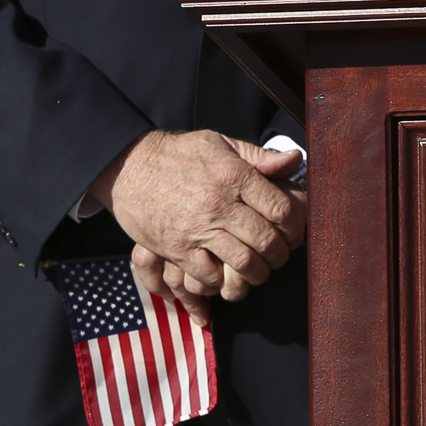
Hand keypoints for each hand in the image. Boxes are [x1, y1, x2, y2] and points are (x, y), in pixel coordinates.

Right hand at [92, 131, 305, 305]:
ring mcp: (197, 229)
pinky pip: (207, 276)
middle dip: (280, 254)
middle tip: (280, 256)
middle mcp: (219, 205)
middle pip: (265, 240)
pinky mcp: (175, 249)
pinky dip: (221, 281)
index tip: (294, 232)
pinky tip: (226, 274)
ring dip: (256, 273)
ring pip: (241, 263)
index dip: (295, 226)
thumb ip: (260, 157)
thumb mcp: (222, 144)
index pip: (281, 209)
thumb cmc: (179, 154)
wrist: (130, 166)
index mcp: (235, 177)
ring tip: (259, 270)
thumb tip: (295, 161)